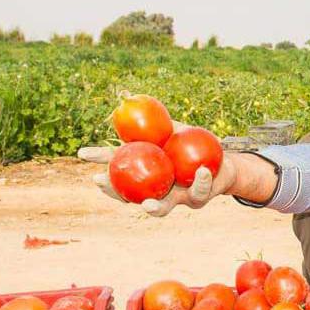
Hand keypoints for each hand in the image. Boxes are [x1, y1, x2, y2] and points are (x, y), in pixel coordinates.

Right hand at [77, 122, 237, 216]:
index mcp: (147, 177)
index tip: (87, 163)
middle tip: (104, 185)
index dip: (104, 174)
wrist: (221, 161)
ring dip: (155, 208)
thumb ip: (150, 123)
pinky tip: (203, 170)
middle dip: (116, 195)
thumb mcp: (169, 130)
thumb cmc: (189, 144)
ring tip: (147, 204)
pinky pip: (201, 191)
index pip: (120, 177)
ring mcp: (178, 198)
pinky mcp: (201, 198)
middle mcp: (158, 192)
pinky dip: (202, 180)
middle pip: (132, 199)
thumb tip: (125, 101)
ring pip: (165, 207)